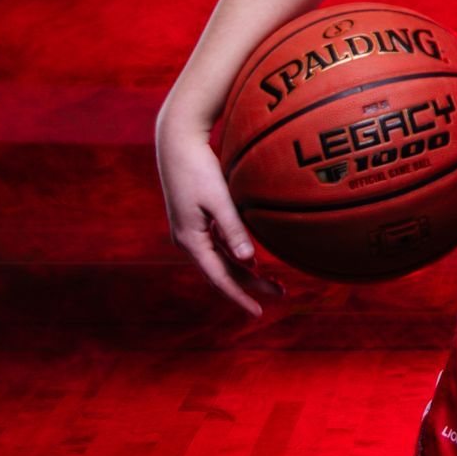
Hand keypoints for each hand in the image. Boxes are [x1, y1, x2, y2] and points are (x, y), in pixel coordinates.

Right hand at [155, 108, 287, 319]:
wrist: (175, 141)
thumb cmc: (197, 167)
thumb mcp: (218, 199)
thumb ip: (233, 230)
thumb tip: (250, 262)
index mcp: (191, 240)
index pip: (219, 278)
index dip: (239, 297)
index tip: (258, 314)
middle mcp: (188, 240)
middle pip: (222, 272)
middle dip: (250, 286)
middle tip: (281, 294)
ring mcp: (190, 231)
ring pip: (221, 260)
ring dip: (245, 272)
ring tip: (274, 281)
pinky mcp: (195, 220)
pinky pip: (217, 246)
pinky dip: (236, 255)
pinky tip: (253, 259)